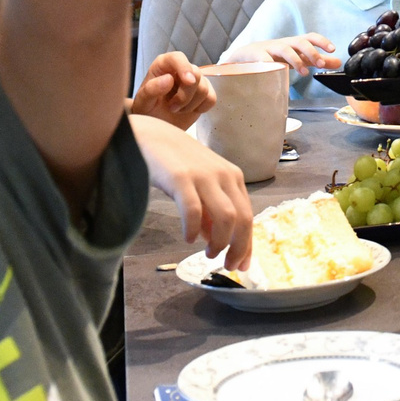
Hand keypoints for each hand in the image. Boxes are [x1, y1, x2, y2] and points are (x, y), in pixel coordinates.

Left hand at [130, 51, 215, 127]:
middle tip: (171, 107)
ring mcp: (194, 81)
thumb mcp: (142, 101)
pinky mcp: (204, 93)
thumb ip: (151, 89)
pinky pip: (211, 98)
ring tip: (176, 110)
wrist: (156, 124)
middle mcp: (180, 69)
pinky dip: (201, 108)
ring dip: (190, 104)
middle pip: (196, 74)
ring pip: (204, 88)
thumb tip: (169, 79)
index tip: (188, 81)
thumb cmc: (147, 110)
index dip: (184, 67)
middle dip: (185, 95)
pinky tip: (189, 110)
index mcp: (163, 65)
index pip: (177, 58)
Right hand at [135, 117, 253, 268]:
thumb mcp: (201, 184)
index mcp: (233, 177)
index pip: (248, 216)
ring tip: (208, 253)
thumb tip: (214, 239)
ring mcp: (203, 176)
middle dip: (238, 248)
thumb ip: (210, 210)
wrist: (151, 135)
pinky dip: (194, 230)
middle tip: (226, 265)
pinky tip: (189, 238)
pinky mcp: (181, 178)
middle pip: (243, 219)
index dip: (248, 243)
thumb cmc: (177, 163)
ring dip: (219, 242)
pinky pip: (194, 211)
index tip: (242, 265)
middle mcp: (224, 175)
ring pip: (226, 217)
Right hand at [224, 34, 339, 71]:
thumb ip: (316, 60)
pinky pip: (264, 59)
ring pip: (284, 49)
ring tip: (304, 72)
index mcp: (294, 43)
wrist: (245, 56)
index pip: (310, 37)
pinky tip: (277, 71)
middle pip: (299, 42)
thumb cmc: (275, 56)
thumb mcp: (297, 57)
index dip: (322, 41)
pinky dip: (271, 64)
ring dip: (296, 59)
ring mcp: (270, 49)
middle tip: (320, 64)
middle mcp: (284, 43)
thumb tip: (338, 62)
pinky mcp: (256, 56)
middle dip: (311, 51)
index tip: (333, 49)